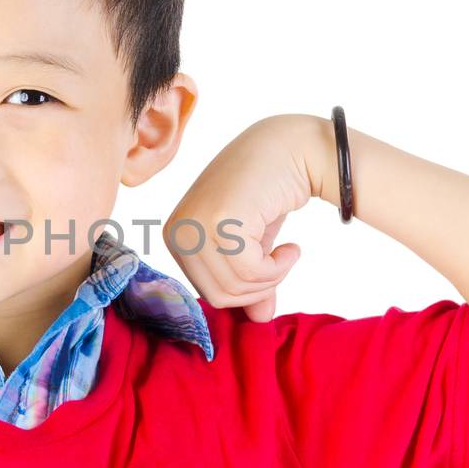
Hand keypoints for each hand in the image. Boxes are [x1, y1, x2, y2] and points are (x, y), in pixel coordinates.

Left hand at [164, 116, 317, 323]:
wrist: (292, 147)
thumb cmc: (270, 192)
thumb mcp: (254, 244)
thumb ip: (250, 281)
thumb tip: (259, 320)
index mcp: (176, 237)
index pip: (206, 292)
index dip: (245, 291)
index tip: (270, 267)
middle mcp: (177, 231)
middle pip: (219, 295)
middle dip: (259, 288)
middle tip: (283, 260)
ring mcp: (195, 225)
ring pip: (235, 287)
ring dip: (273, 277)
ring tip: (287, 251)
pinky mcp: (219, 221)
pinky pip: (252, 272)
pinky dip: (279, 267)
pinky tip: (292, 246)